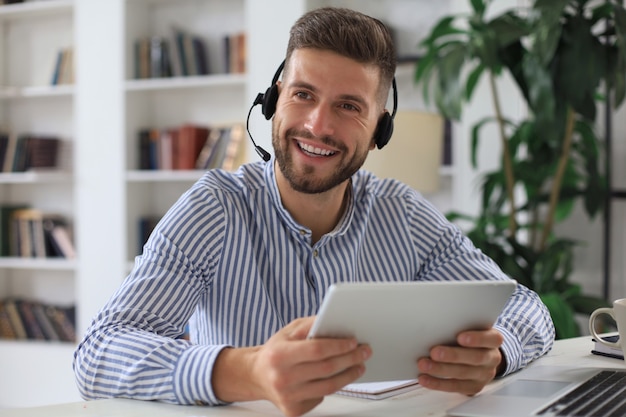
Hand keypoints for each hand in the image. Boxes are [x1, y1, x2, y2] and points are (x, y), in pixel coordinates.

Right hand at [213, 316, 371, 416]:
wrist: (256, 376)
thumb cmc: (274, 352)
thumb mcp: (288, 331)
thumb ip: (310, 325)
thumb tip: (335, 322)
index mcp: (279, 355)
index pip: (316, 350)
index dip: (338, 346)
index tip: (353, 342)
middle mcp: (283, 378)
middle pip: (326, 369)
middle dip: (350, 359)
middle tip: (364, 352)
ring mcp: (289, 397)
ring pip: (328, 387)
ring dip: (349, 375)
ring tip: (359, 365)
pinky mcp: (294, 410)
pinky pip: (321, 397)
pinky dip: (333, 385)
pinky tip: (339, 376)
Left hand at [416, 328, 503, 395]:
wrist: (483, 356)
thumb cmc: (471, 337)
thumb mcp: (472, 328)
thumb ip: (459, 326)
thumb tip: (434, 324)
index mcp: (493, 340)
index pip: (490, 339)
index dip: (477, 339)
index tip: (460, 337)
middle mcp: (491, 358)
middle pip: (475, 358)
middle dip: (453, 355)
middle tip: (434, 352)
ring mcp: (484, 375)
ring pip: (462, 373)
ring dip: (440, 369)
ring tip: (424, 365)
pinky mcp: (473, 387)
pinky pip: (455, 387)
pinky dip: (437, 383)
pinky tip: (425, 379)